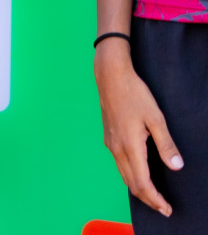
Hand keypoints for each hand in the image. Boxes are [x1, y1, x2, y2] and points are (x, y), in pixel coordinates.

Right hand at [96, 38, 181, 216]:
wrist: (110, 77)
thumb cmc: (134, 94)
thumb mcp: (156, 118)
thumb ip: (166, 145)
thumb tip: (176, 167)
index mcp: (130, 146)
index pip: (142, 182)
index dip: (155, 199)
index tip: (167, 209)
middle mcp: (117, 149)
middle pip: (131, 183)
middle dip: (148, 199)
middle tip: (163, 209)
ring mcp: (111, 144)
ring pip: (123, 175)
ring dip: (138, 189)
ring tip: (153, 196)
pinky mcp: (109, 138)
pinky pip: (119, 165)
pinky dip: (130, 177)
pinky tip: (139, 174)